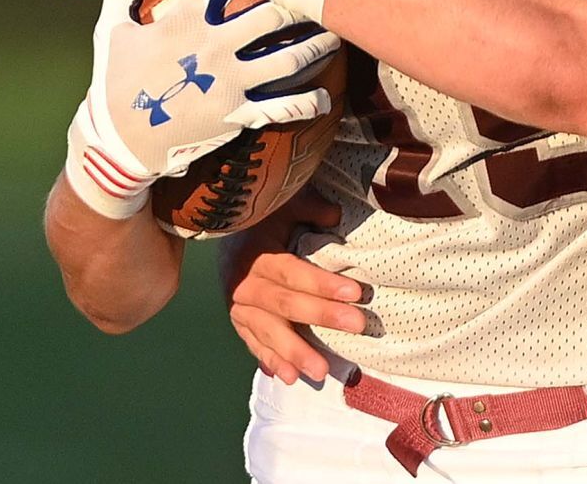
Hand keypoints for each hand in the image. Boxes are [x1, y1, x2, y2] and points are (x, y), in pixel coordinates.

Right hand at [65, 0, 340, 217]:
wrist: (119, 140)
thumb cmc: (113, 82)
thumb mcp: (111, 32)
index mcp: (184, 21)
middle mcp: (214, 47)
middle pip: (269, 15)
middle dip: (298, 1)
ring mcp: (229, 81)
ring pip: (287, 58)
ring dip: (317, 46)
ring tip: (336, 34)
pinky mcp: (237, 113)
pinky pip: (281, 108)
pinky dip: (307, 102)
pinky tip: (324, 96)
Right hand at [221, 187, 369, 384]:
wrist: (229, 240)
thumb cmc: (268, 222)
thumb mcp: (286, 207)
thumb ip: (311, 209)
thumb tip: (335, 216)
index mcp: (258, 255)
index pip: (292, 271)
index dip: (322, 282)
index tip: (356, 292)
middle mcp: (245, 284)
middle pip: (284, 304)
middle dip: (321, 316)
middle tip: (357, 325)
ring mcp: (239, 309)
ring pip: (268, 332)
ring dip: (294, 352)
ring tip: (320, 370)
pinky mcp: (240, 325)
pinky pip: (255, 346)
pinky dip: (271, 362)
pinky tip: (289, 377)